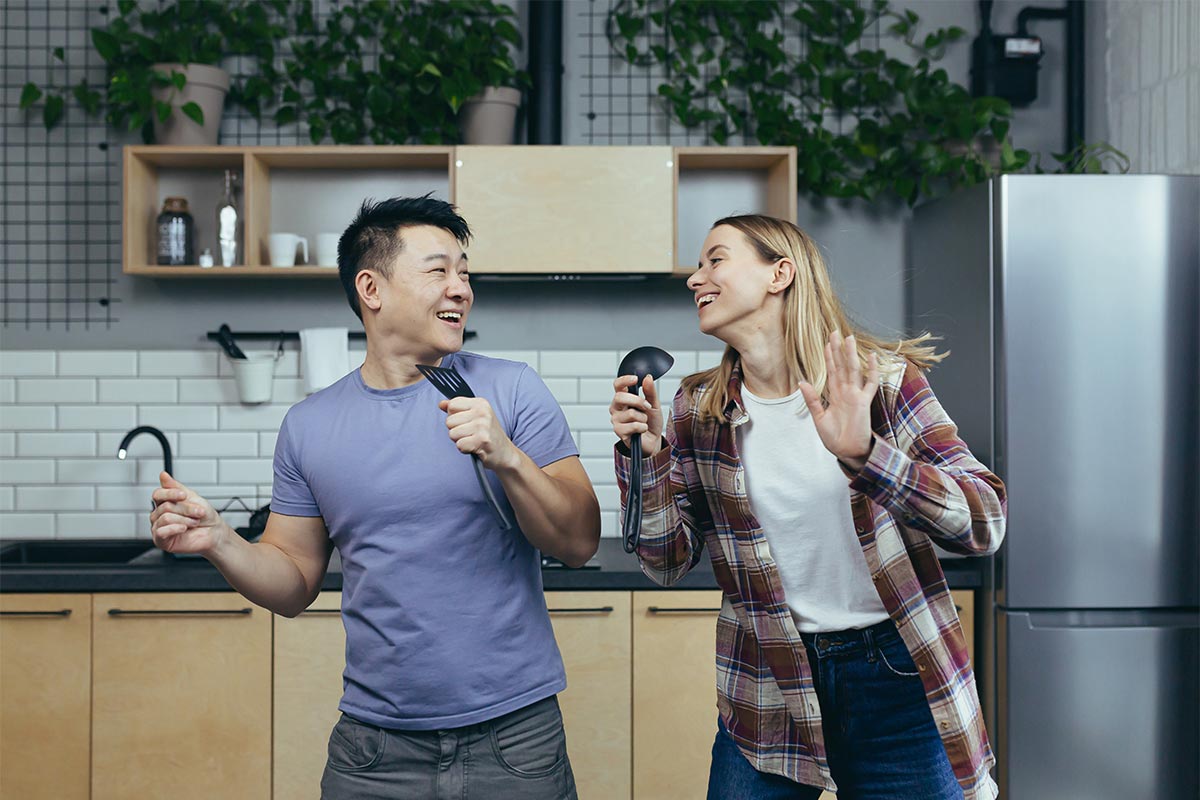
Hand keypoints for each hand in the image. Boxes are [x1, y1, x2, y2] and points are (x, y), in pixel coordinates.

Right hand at [149, 472, 227, 555]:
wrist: (214, 532)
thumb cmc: (204, 516)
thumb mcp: (192, 497)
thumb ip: (175, 486)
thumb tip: (163, 475)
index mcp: (165, 503)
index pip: (158, 494)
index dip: (170, 493)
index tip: (184, 495)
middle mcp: (159, 515)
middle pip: (166, 506)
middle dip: (186, 509)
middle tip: (198, 513)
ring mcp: (159, 528)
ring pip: (166, 518)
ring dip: (185, 520)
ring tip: (194, 523)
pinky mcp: (161, 540)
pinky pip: (162, 532)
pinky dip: (176, 528)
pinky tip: (184, 529)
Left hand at [439, 396, 518, 470]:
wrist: (505, 453)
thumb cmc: (488, 434)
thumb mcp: (475, 416)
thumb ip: (457, 409)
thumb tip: (441, 404)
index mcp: (480, 403)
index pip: (452, 405)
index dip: (454, 416)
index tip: (466, 422)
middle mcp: (482, 412)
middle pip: (449, 421)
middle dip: (456, 430)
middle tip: (471, 434)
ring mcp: (483, 426)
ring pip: (452, 434)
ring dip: (460, 440)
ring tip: (472, 440)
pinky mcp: (482, 440)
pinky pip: (459, 445)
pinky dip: (465, 449)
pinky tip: (475, 447)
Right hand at [610, 374, 662, 457]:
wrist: (653, 440)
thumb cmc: (651, 422)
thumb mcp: (654, 404)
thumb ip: (651, 391)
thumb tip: (648, 378)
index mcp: (623, 398)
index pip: (618, 385)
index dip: (624, 380)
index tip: (636, 379)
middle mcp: (616, 408)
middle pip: (620, 397)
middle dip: (637, 401)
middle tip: (647, 406)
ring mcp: (616, 420)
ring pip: (630, 413)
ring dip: (643, 418)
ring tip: (644, 421)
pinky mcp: (619, 432)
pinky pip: (633, 426)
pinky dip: (642, 427)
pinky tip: (641, 430)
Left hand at [798, 331, 879, 469]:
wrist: (847, 452)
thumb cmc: (834, 438)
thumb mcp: (818, 417)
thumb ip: (812, 399)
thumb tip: (802, 381)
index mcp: (834, 395)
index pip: (831, 371)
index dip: (829, 357)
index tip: (827, 343)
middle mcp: (845, 392)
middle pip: (841, 366)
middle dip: (838, 350)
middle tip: (835, 332)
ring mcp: (856, 395)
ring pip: (853, 370)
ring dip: (850, 355)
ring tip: (848, 338)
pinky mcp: (864, 402)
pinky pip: (870, 383)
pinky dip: (872, 370)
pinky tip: (872, 357)